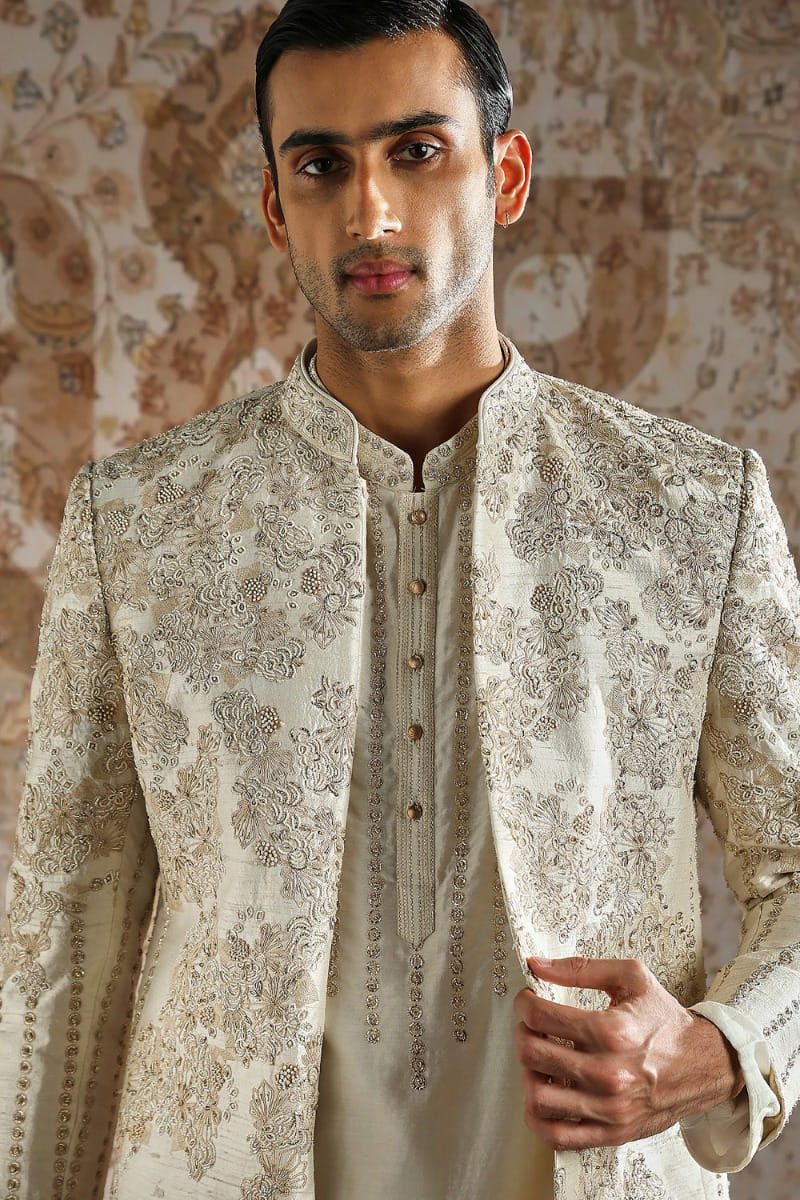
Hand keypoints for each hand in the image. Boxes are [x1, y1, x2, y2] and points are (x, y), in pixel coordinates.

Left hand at [513, 955, 744, 1150]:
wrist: (706, 1063)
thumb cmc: (665, 1019)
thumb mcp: (631, 978)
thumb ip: (581, 968)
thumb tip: (538, 965)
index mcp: (612, 1031)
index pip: (541, 1016)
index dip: (525, 1003)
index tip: (528, 999)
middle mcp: (609, 1073)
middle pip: (533, 1054)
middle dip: (523, 1033)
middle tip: (531, 1026)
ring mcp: (610, 1108)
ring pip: (538, 1096)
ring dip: (528, 1073)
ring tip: (540, 1059)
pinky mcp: (612, 1132)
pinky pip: (557, 1135)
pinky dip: (538, 1116)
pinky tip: (544, 1091)